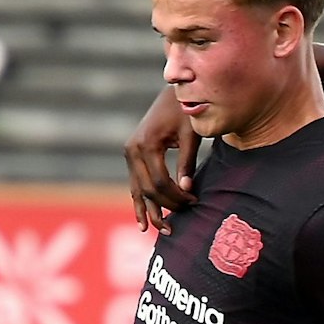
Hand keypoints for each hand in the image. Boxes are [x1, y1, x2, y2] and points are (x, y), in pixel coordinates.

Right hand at [123, 89, 199, 234]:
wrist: (173, 93)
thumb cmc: (186, 111)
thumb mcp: (190, 135)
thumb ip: (187, 162)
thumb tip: (187, 190)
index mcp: (147, 143)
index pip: (160, 180)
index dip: (176, 195)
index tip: (194, 200)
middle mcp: (133, 150)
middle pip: (147, 188)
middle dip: (167, 204)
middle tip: (186, 213)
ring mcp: (129, 153)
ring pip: (138, 190)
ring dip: (150, 211)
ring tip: (165, 231)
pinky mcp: (131, 155)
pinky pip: (134, 184)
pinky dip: (139, 203)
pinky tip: (143, 223)